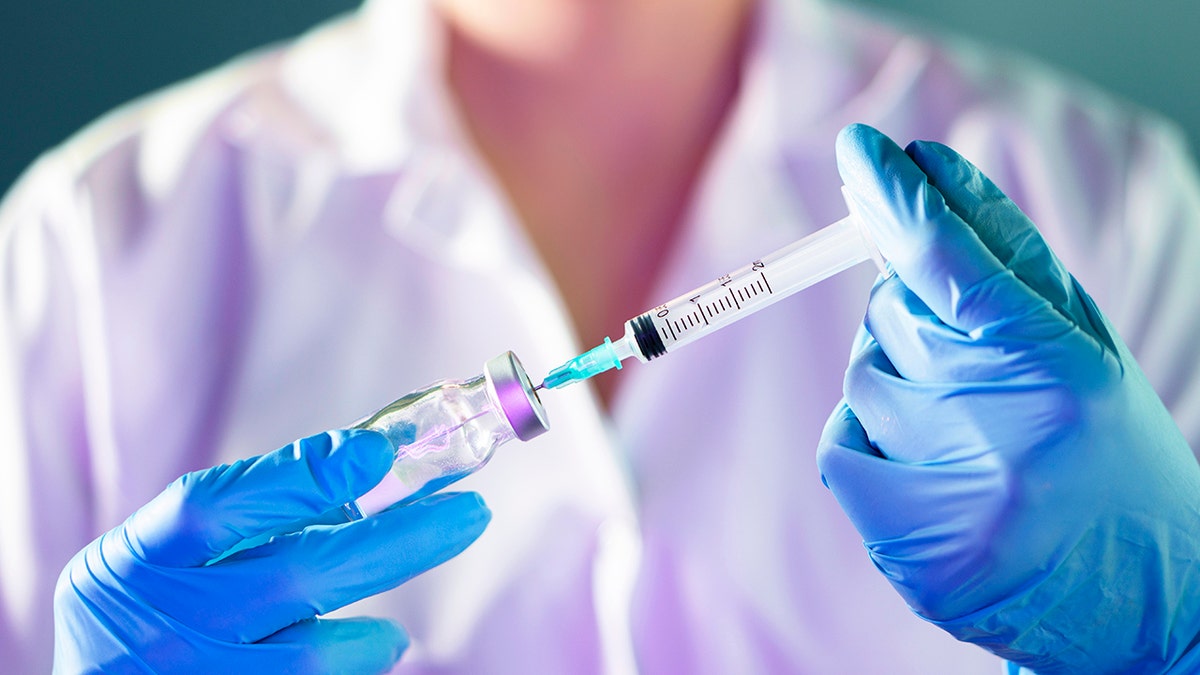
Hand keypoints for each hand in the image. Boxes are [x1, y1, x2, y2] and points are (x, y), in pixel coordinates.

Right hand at [53, 429, 489, 673]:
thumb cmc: (144, 610)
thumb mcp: (162, 551)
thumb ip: (250, 513)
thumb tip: (367, 467)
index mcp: (143, 558)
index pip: (219, 505)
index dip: (301, 475)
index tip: (378, 449)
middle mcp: (167, 620)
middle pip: (296, 574)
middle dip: (395, 541)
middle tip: (469, 513)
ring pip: (312, 654)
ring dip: (373, 635)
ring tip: (397, 629)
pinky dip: (353, 665)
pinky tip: (374, 650)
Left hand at [817, 124, 1199, 671]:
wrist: (1139, 603)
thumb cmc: (1111, 456)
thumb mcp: (1087, 349)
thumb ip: (1009, 267)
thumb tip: (923, 178)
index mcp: (1067, 373)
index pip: (958, 266)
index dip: (904, 203)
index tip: (864, 152)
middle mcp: (1010, 435)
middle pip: (894, 318)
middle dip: (915, 320)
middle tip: (969, 362)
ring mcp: (955, 500)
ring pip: (864, 377)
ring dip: (898, 384)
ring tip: (969, 432)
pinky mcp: (911, 550)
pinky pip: (840, 445)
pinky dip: (869, 439)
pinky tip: (932, 467)